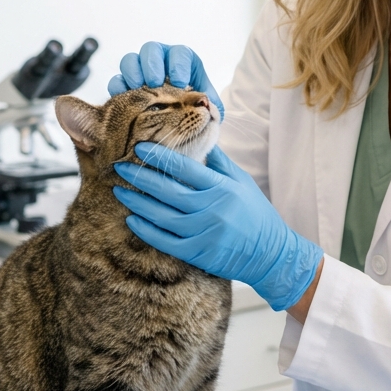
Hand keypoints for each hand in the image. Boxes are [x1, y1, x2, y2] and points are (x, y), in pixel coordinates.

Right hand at [108, 42, 223, 119]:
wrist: (182, 131)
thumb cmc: (197, 115)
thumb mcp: (209, 111)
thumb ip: (212, 108)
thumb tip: (206, 107)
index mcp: (183, 63)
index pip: (180, 53)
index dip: (178, 64)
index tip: (180, 82)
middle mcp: (161, 63)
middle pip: (151, 49)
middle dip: (152, 64)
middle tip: (156, 82)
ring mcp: (141, 74)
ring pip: (130, 61)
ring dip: (133, 72)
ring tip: (138, 88)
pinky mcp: (126, 88)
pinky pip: (117, 80)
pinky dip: (118, 87)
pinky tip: (124, 98)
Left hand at [113, 145, 322, 311]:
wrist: (270, 254)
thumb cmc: (256, 213)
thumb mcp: (242, 181)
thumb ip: (218, 161)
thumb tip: (199, 136)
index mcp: (222, 188)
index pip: (185, 168)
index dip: (160, 156)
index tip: (139, 147)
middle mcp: (211, 209)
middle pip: (168, 191)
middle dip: (141, 177)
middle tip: (120, 166)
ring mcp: (203, 233)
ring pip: (162, 216)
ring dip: (138, 202)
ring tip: (119, 191)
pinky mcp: (198, 253)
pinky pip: (165, 242)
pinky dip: (146, 230)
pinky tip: (132, 220)